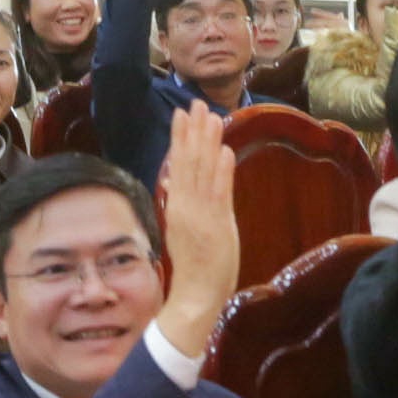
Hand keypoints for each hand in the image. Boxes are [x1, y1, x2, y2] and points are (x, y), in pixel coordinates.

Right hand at [154, 103, 239, 354]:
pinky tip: (225, 151)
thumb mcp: (180, 228)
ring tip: (211, 116)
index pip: (178, 164)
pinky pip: (220, 192)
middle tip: (196, 103)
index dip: (181, 137)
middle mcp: (186, 206)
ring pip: (203, 171)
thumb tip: (171, 176)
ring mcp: (202, 214)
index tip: (182, 113)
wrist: (196, 295)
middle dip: (193, 131)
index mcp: (177, 206)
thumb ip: (179, 201)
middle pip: (189, 161)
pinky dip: (223, 171)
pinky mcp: (218, 225)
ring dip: (208, 142)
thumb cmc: (192, 266)